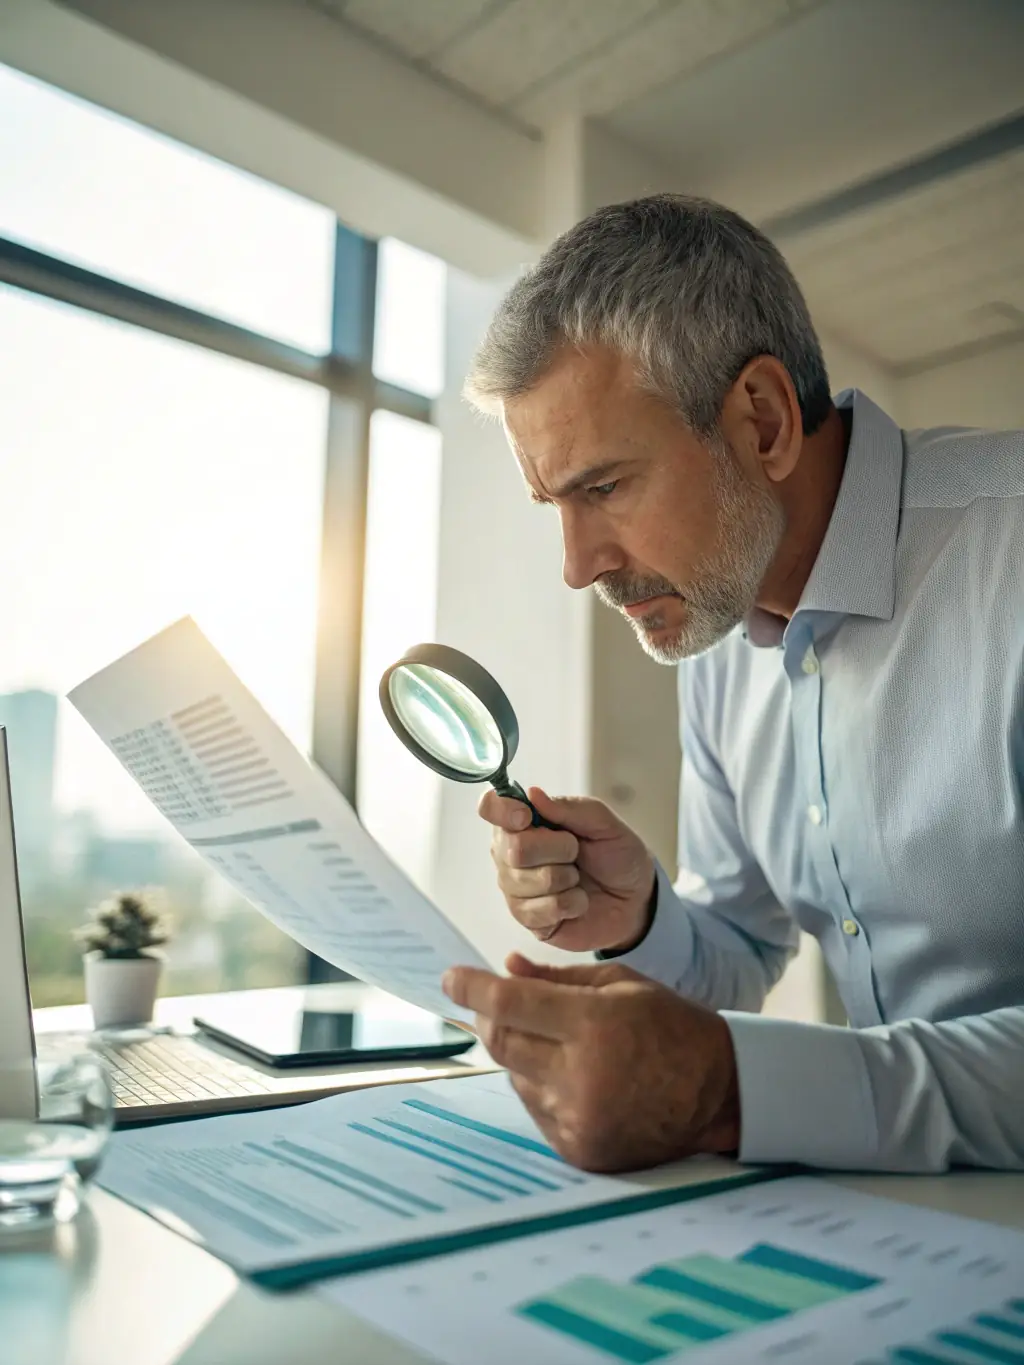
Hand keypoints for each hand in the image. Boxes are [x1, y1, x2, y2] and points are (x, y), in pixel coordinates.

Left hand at [442, 955, 740, 1172]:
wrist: (722, 1093)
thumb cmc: (672, 1027)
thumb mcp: (621, 986)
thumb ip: (556, 979)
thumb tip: (506, 968)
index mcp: (594, 1026)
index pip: (509, 1004)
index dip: (473, 988)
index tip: (450, 977)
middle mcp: (580, 1077)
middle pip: (502, 1043)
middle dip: (490, 1018)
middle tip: (495, 1004)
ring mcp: (578, 1119)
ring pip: (515, 1077)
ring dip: (521, 1054)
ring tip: (558, 1043)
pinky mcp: (579, 1149)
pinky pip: (536, 1110)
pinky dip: (541, 1088)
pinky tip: (573, 1076)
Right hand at [479, 787, 655, 952]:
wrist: (636, 898)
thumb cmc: (616, 855)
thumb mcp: (604, 823)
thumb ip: (569, 808)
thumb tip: (532, 794)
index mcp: (524, 822)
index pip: (491, 807)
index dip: (503, 811)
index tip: (527, 817)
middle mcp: (511, 853)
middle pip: (514, 849)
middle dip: (558, 849)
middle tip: (576, 851)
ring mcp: (516, 888)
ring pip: (527, 881)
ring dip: (566, 878)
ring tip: (578, 878)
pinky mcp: (528, 920)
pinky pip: (540, 910)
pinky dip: (570, 903)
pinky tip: (577, 901)